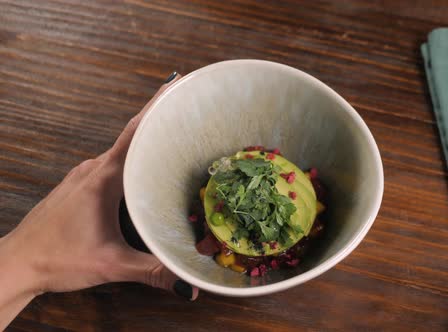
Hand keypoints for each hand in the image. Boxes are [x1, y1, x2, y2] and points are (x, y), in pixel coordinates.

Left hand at [0, 72, 197, 328]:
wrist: (17, 263)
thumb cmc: (56, 258)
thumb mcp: (111, 265)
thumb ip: (151, 271)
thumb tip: (186, 283)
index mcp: (105, 178)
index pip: (136, 133)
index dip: (158, 108)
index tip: (178, 86)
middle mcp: (94, 169)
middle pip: (133, 136)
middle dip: (162, 122)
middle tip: (189, 112)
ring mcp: (85, 176)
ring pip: (122, 152)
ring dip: (146, 144)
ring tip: (174, 139)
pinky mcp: (81, 186)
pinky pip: (112, 164)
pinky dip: (132, 160)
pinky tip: (143, 172)